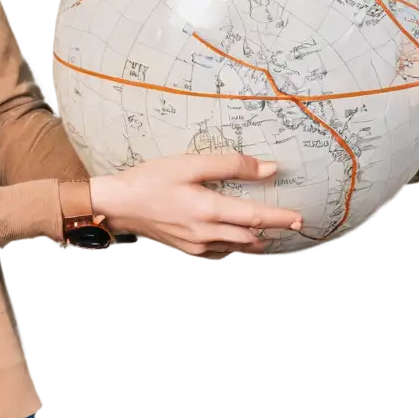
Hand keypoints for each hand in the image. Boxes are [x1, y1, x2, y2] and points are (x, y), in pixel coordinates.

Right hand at [89, 152, 301, 257]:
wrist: (118, 204)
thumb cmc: (151, 179)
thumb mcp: (189, 164)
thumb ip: (230, 165)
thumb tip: (267, 168)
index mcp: (208, 211)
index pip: (255, 217)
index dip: (280, 218)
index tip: (300, 218)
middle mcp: (206, 234)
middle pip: (249, 237)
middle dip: (268, 230)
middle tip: (285, 221)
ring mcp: (196, 246)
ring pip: (236, 248)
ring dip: (252, 239)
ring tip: (263, 230)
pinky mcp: (186, 251)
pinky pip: (218, 253)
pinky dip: (232, 246)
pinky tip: (233, 239)